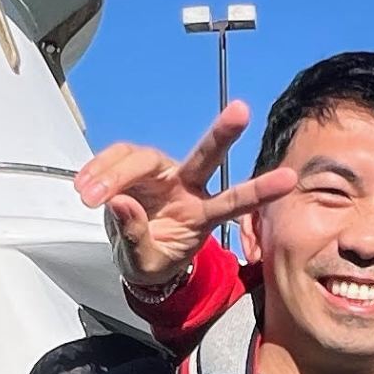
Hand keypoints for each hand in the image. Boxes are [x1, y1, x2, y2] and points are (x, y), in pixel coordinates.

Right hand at [74, 102, 294, 295]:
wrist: (133, 254)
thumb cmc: (151, 260)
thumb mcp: (144, 263)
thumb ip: (136, 238)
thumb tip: (120, 204)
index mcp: (201, 216)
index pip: (233, 202)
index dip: (260, 190)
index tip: (289, 179)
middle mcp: (187, 187)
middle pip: (206, 156)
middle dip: (223, 133)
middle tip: (241, 111)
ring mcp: (162, 174)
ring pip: (144, 158)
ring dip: (114, 172)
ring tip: (90, 196)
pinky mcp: (137, 168)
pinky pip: (118, 158)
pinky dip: (99, 169)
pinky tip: (84, 185)